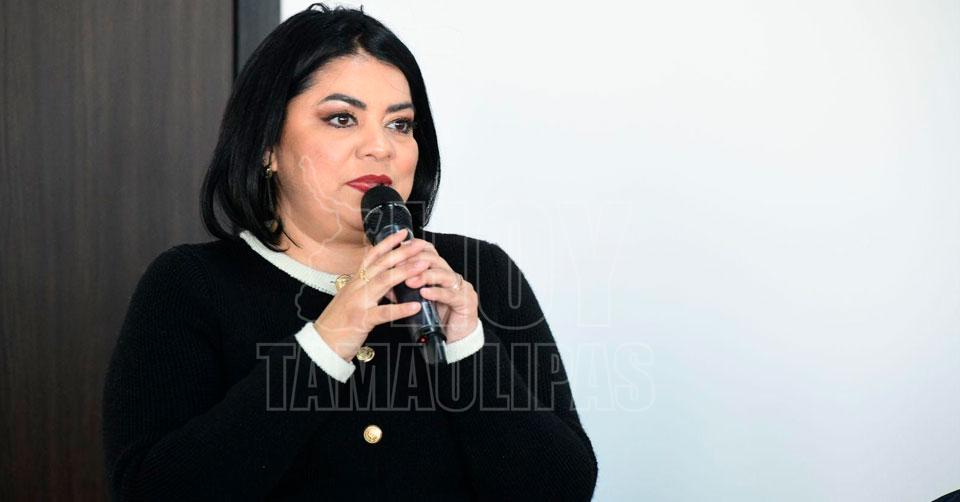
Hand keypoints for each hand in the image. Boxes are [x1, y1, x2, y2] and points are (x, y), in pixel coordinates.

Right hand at [313, 228, 429, 359]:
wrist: (321, 343)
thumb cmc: (338, 323)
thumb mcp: (353, 300)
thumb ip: (368, 290)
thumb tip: (388, 283)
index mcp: (355, 282)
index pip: (373, 256)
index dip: (388, 243)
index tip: (403, 234)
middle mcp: (356, 287)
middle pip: (382, 264)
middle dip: (403, 252)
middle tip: (420, 245)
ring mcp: (358, 302)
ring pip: (384, 281)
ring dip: (405, 272)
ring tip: (423, 266)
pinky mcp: (361, 320)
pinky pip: (383, 313)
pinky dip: (401, 309)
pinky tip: (415, 306)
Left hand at [387, 237, 478, 343]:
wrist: (457, 339)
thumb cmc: (438, 320)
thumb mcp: (419, 302)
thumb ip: (406, 292)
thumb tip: (386, 286)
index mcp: (442, 273)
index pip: (430, 252)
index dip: (414, 249)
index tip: (397, 251)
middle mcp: (452, 277)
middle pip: (435, 260)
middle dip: (415, 261)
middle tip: (399, 266)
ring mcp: (461, 288)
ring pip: (443, 274)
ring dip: (425, 276)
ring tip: (409, 281)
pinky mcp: (466, 301)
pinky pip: (450, 294)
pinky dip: (436, 292)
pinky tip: (424, 293)